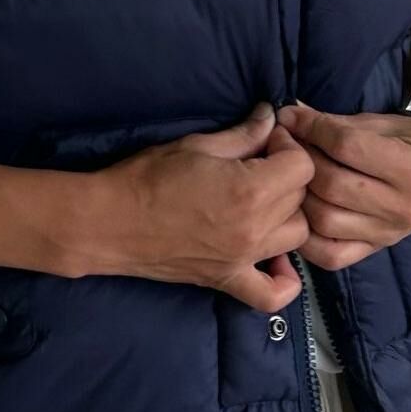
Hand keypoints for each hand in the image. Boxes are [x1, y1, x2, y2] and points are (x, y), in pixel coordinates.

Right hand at [82, 102, 314, 310]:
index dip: (287, 146)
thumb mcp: (196, 145)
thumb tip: (271, 117)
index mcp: (248, 190)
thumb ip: (243, 134)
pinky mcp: (226, 280)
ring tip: (263, 202)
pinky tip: (276, 260)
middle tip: (259, 165)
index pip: (302, 165)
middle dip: (286, 175)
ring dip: (287, 216)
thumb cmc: (146, 177)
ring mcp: (242, 259)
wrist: (108, 222)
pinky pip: (272, 294)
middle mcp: (253, 229)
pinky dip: (284, 281)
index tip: (266, 141)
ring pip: (297, 236)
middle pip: (301, 198)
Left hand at [271, 101, 410, 269]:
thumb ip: (335, 123)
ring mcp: (388, 233)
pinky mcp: (376, 249)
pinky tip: (300, 213)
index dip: (312, 128)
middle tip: (284, 145)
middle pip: (331, 185)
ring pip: (325, 220)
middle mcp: (401, 206)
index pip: (347, 146)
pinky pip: (331, 255)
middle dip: (300, 161)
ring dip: (299, 195)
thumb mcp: (383, 123)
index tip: (289, 118)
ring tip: (291, 176)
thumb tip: (288, 116)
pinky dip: (307, 237)